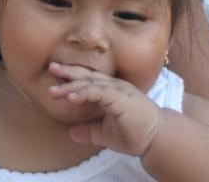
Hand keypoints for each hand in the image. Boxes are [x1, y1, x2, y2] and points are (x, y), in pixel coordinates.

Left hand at [48, 62, 162, 156]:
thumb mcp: (105, 133)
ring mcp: (118, 90)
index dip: (72, 76)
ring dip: (71, 85)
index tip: (55, 75)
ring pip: (90, 82)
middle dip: (68, 72)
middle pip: (87, 75)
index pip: (88, 79)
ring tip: (54, 91)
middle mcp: (114, 86)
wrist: (157, 140)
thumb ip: (89, 131)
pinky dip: (84, 93)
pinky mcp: (121, 98)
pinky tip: (71, 97)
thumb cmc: (134, 134)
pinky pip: (99, 92)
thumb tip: (71, 133)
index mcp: (110, 90)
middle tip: (51, 69)